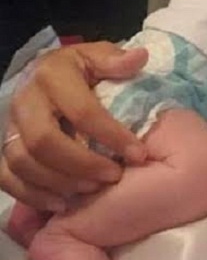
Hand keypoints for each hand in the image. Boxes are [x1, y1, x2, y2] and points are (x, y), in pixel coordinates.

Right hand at [0, 42, 147, 210]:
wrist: (44, 71)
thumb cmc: (80, 66)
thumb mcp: (98, 55)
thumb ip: (116, 59)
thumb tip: (141, 57)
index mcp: (52, 75)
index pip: (82, 111)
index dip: (111, 135)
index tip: (138, 154)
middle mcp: (25, 100)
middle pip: (44, 141)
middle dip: (81, 164)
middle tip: (113, 176)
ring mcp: (9, 125)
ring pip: (22, 162)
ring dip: (58, 182)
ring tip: (92, 191)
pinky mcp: (3, 146)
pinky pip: (6, 177)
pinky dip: (31, 195)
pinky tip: (62, 204)